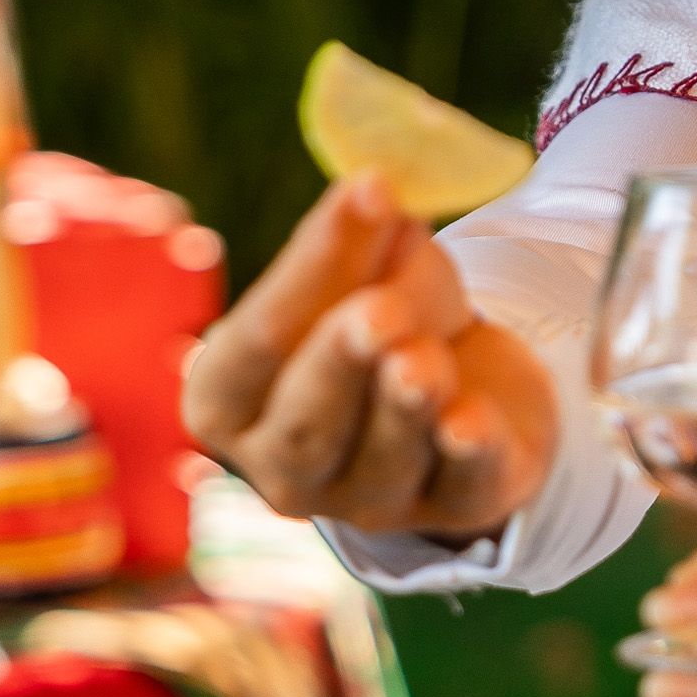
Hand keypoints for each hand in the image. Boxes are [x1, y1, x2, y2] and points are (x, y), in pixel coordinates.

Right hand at [181, 176, 558, 538]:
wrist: (464, 380)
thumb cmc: (384, 311)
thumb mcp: (366, 266)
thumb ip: (361, 238)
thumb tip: (375, 186)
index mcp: (228, 398)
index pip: (258, 339)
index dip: (310, 269)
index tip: (366, 192)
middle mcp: (284, 465)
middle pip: (305, 422)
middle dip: (341, 363)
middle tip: (380, 313)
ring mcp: (367, 500)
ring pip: (382, 459)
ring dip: (405, 404)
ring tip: (423, 360)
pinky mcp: (454, 510)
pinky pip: (460, 488)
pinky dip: (465, 455)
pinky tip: (468, 425)